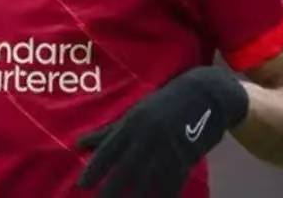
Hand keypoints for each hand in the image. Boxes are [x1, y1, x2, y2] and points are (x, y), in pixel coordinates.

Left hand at [77, 66, 248, 196]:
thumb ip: (107, 132)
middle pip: (126, 169)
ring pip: (148, 181)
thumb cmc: (162, 105)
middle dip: (110, 189)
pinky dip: (161, 197)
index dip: (95, 168)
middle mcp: (149, 136)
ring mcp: (168, 149)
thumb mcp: (134, 113)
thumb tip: (78, 144)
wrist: (204, 95)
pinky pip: (171, 185)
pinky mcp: (186, 159)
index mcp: (133, 122)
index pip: (110, 149)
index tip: (81, 185)